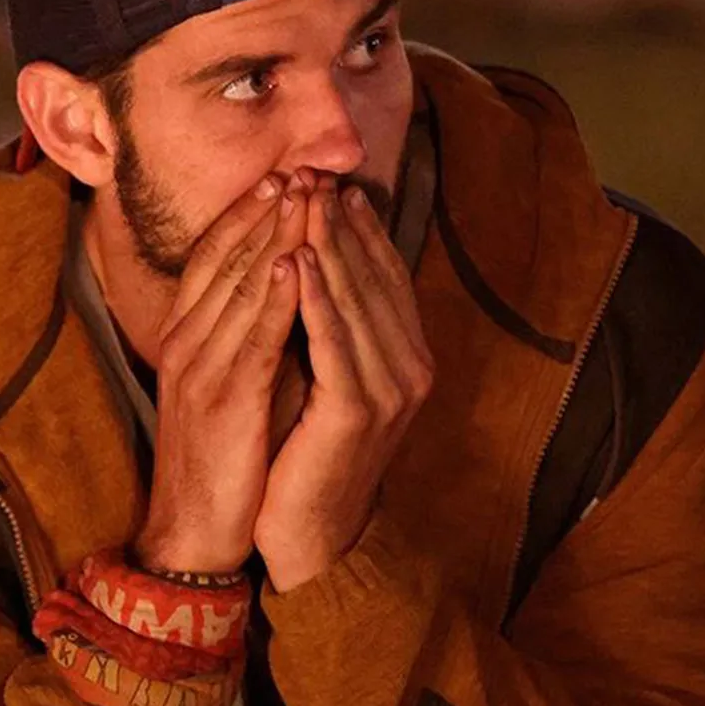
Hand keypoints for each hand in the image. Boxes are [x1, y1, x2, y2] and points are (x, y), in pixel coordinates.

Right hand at [134, 170, 311, 573]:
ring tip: (302, 193)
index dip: (243, 215)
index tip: (277, 177)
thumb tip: (291, 280)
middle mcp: (187, 341)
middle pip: (225, 260)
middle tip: (299, 168)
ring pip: (240, 287)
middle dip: (264, 211)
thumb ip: (251, 331)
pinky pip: (254, 338)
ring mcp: (201, 368)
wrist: (194, 526)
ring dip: (274, 237)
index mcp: (185, 334)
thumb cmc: (222, 451)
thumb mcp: (230, 378)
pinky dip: (276, 297)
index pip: (210, 258)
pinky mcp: (226, 401)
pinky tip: (297, 262)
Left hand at [254, 175, 433, 591]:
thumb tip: (320, 261)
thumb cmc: (309, 452)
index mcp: (406, 355)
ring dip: (327, 244)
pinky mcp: (357, 411)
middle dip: (340, 222)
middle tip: (314, 172)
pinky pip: (333, 341)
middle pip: (374, 276)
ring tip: (303, 198)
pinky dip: (313, 297)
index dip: (360, 228)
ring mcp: (390, 389)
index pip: (385, 275)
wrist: (310, 533)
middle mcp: (410, 366)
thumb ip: (336, 327)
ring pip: (355, 299)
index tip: (333, 185)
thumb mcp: (329, 377)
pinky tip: (294, 259)